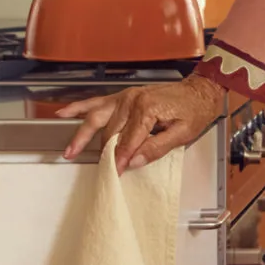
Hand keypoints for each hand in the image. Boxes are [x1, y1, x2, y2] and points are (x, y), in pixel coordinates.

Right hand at [56, 72, 225, 170]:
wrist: (200, 90)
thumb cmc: (195, 110)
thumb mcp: (183, 134)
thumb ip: (157, 148)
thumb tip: (135, 161)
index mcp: (147, 109)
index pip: (128, 141)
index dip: (121, 160)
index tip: (116, 174)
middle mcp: (132, 100)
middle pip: (110, 132)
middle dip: (103, 152)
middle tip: (97, 169)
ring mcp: (125, 97)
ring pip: (97, 118)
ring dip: (81, 134)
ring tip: (69, 150)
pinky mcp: (123, 96)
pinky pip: (96, 102)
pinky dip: (79, 108)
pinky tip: (64, 114)